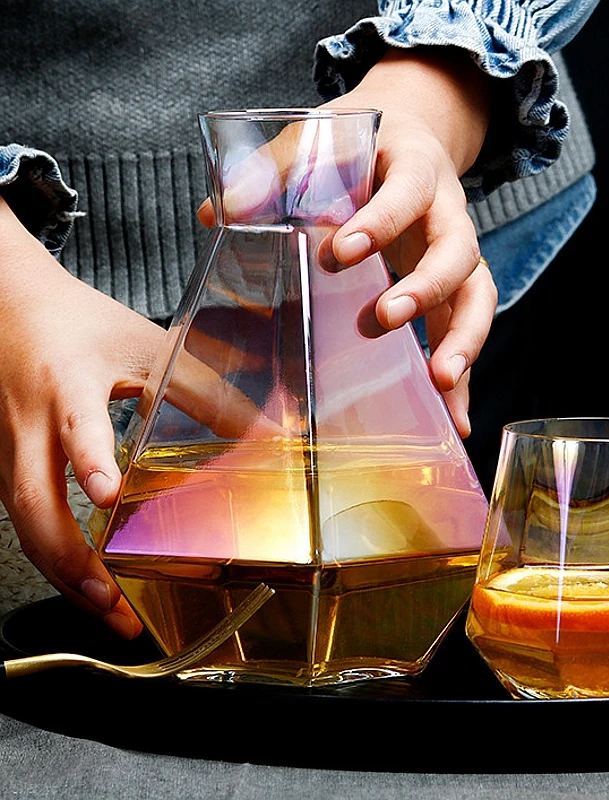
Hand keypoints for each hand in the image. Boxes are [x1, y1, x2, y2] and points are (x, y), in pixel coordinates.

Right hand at [0, 197, 163, 635]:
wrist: (9, 302)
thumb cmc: (82, 323)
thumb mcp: (148, 345)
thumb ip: (205, 390)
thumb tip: (266, 432)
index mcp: (68, 382)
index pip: (75, 423)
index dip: (90, 458)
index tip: (106, 493)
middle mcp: (30, 423)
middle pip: (33, 503)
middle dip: (71, 561)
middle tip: (115, 601)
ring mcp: (9, 448)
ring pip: (23, 523)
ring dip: (63, 573)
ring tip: (109, 610)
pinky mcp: (6, 464)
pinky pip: (24, 519)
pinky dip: (54, 556)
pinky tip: (88, 580)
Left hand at [198, 48, 497, 436]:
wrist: (409, 136)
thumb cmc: (359, 146)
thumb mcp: (318, 140)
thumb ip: (273, 173)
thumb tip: (215, 215)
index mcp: (414, 166)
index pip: (407, 190)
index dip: (381, 220)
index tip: (342, 251)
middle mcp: (446, 210)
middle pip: (459, 248)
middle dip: (428, 286)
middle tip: (385, 318)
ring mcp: (456, 250)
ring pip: (478, 292)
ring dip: (463, 338)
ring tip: (440, 382)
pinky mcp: (455, 284)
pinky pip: (466, 325)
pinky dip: (464, 369)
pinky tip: (453, 413)